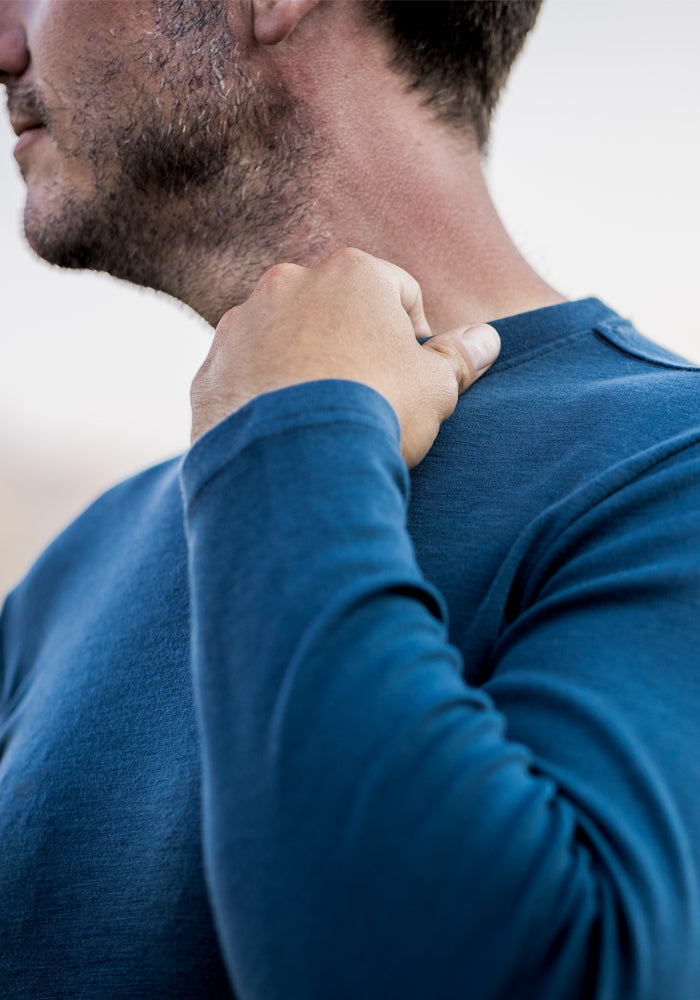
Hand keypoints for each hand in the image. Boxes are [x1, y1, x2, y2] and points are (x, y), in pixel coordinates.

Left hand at [190, 248, 499, 466]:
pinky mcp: (209, 369)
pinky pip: (245, 375)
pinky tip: (284, 434)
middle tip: (367, 398)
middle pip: (334, 309)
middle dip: (351, 344)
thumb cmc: (376, 412)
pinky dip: (262, 395)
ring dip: (302, 366)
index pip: (398, 290)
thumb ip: (460, 356)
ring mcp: (241, 325)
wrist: (295, 465)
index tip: (410, 377)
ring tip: (322, 420)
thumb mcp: (437, 387)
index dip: (412, 335)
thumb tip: (486, 338)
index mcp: (351, 273)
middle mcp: (288, 283)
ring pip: (284, 338)